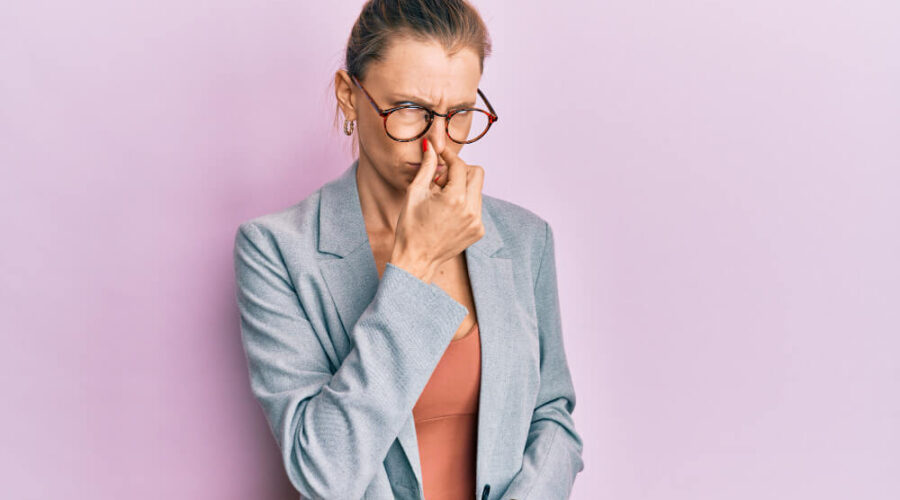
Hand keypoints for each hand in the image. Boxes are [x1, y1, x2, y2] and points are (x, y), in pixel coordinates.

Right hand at [389, 138, 484, 283]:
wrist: (416, 260)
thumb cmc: (410, 227)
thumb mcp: (415, 192)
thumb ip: (427, 166)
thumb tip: (430, 145)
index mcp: (455, 199)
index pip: (460, 165)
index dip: (449, 156)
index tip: (440, 153)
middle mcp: (471, 210)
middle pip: (476, 173)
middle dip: (460, 170)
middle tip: (440, 180)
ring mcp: (477, 222)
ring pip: (477, 190)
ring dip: (462, 187)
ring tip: (441, 199)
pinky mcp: (478, 230)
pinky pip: (476, 206)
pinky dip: (464, 203)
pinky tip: (447, 213)